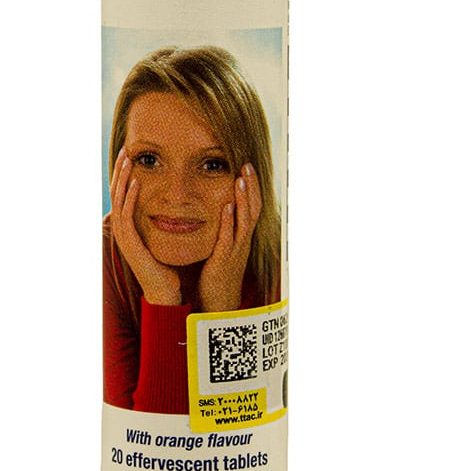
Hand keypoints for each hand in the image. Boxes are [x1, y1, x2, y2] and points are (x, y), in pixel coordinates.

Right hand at [109, 147, 181, 305]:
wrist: (165, 292)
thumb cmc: (167, 267)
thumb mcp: (161, 239)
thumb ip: (160, 222)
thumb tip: (171, 204)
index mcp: (129, 228)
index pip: (122, 195)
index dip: (124, 175)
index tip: (130, 156)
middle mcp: (123, 230)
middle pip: (115, 193)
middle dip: (120, 171)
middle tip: (125, 150)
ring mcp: (125, 237)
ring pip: (118, 201)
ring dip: (123, 179)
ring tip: (128, 160)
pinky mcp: (131, 243)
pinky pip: (128, 215)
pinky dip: (131, 197)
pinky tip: (137, 183)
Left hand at [198, 163, 261, 312]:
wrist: (219, 305)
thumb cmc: (218, 277)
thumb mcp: (224, 250)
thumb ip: (224, 231)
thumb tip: (220, 210)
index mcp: (242, 238)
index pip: (251, 208)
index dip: (252, 188)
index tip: (247, 167)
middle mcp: (242, 242)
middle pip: (252, 210)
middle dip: (251, 187)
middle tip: (247, 165)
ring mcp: (235, 251)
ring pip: (244, 222)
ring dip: (243, 200)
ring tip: (240, 180)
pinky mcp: (223, 260)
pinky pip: (228, 239)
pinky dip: (228, 222)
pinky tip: (226, 208)